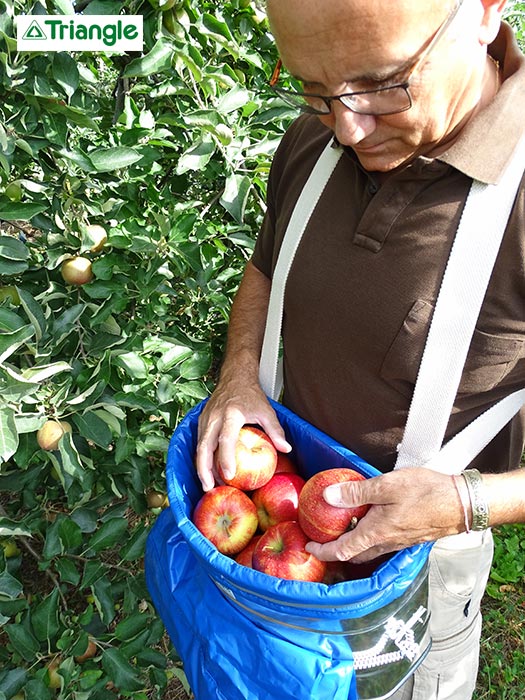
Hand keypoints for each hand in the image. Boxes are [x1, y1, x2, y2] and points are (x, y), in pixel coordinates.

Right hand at [195, 380, 290, 491]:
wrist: (234, 377)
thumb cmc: (250, 395)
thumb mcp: (266, 411)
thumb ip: (275, 430)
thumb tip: (286, 449)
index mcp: (231, 414)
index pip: (225, 439)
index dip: (226, 458)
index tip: (229, 475)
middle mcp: (214, 417)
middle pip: (204, 447)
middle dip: (204, 469)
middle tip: (209, 488)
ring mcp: (205, 419)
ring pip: (198, 447)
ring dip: (201, 467)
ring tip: (208, 485)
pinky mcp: (201, 421)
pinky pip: (198, 443)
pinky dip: (201, 458)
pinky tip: (207, 471)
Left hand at [305, 467, 465, 562]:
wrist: (461, 503)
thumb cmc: (426, 492)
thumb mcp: (387, 485)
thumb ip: (356, 492)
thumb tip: (328, 496)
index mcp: (376, 534)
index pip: (342, 551)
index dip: (323, 551)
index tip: (309, 546)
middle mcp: (386, 543)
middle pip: (354, 554)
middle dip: (335, 550)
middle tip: (322, 536)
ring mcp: (399, 542)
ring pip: (369, 549)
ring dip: (352, 543)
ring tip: (342, 526)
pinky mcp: (409, 536)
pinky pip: (382, 542)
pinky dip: (368, 536)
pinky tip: (368, 518)